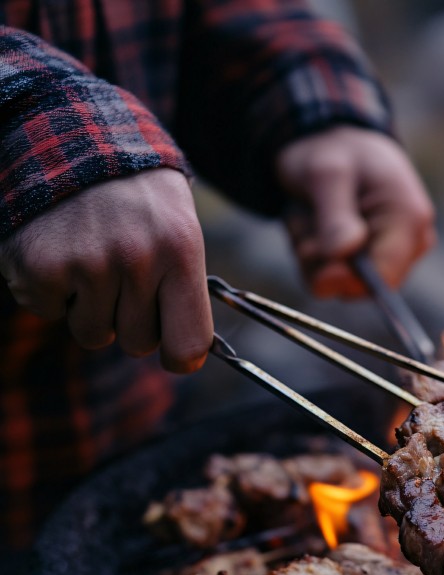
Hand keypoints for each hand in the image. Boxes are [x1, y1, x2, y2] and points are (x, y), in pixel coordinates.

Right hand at [0, 169, 211, 372]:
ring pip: (93, 333)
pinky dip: (49, 291)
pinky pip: (48, 312)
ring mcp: (85, 262)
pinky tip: (59, 251)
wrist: (72, 134)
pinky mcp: (39, 264)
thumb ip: (184, 290)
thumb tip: (186, 354)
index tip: (173, 353)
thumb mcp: (180, 229)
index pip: (189, 342)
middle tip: (122, 278)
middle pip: (137, 343)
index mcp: (180, 251)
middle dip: (130, 320)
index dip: (179, 356)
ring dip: (89, 307)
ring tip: (90, 259)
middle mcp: (136, 258)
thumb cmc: (138, 196)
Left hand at [276, 126, 435, 297]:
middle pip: (359, 285)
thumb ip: (335, 216)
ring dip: (313, 255)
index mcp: (410, 219)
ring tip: (314, 216)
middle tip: (310, 216)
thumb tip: (343, 260)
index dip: (344, 276)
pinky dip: (313, 258)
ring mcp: (391, 259)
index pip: (385, 276)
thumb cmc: (335, 153)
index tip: (312, 251)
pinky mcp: (370, 269)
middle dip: (322, 258)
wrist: (334, 146)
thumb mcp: (326, 173)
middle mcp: (409, 245)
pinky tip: (316, 228)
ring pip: (339, 285)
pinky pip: (330, 282)